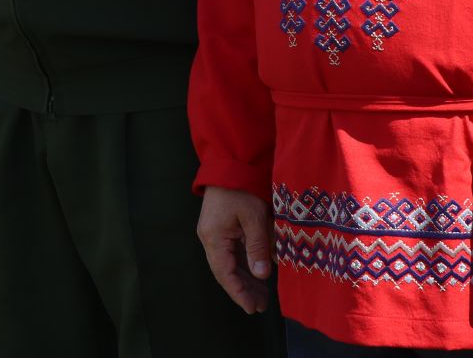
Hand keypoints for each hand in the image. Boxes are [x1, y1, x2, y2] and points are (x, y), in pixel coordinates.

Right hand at [196, 186, 274, 313]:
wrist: (229, 163)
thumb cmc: (241, 188)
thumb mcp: (254, 217)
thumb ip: (257, 247)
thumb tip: (262, 275)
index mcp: (214, 238)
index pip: (225, 274)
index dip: (239, 292)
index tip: (252, 308)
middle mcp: (210, 238)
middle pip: (226, 271)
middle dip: (243, 289)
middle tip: (261, 306)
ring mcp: (214, 233)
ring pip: (229, 263)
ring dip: (245, 279)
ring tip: (262, 295)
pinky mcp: (221, 228)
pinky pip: (231, 252)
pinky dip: (244, 265)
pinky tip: (257, 273)